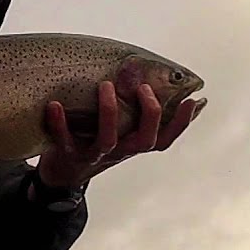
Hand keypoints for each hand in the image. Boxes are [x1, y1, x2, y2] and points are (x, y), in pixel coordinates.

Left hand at [36, 80, 202, 188]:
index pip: (166, 138)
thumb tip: (157, 77)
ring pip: (108, 140)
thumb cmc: (95, 139)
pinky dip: (60, 124)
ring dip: (109, 112)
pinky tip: (55, 105)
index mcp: (134, 143)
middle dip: (150, 114)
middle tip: (144, 88)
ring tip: (105, 86)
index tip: (194, 100)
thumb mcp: (120, 128)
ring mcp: (96, 155)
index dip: (183, 122)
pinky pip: (66, 142)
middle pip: (145, 140)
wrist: (63, 172)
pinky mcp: (70, 157)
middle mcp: (120, 151)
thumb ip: (136, 109)